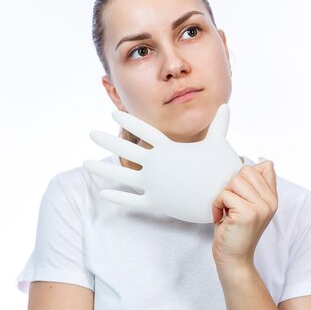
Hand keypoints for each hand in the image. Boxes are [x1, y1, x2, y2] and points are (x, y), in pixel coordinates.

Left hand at [83, 104, 242, 222]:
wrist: (225, 199)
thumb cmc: (222, 170)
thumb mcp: (219, 144)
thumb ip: (219, 126)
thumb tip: (226, 106)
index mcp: (168, 149)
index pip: (143, 130)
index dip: (128, 121)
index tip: (113, 114)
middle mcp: (156, 165)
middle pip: (125, 149)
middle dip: (107, 141)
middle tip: (92, 134)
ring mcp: (153, 184)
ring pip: (121, 175)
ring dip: (101, 169)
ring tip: (84, 163)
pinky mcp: (156, 203)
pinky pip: (132, 200)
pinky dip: (117, 197)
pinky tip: (103, 193)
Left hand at [212, 160, 277, 267]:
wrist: (233, 258)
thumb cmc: (235, 230)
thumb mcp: (249, 205)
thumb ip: (256, 185)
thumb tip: (263, 160)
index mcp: (272, 197)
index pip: (264, 167)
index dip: (244, 176)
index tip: (239, 192)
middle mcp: (270, 201)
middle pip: (245, 171)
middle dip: (231, 186)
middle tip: (230, 205)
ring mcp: (261, 207)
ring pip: (234, 181)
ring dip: (223, 196)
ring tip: (226, 211)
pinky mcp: (247, 213)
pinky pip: (224, 195)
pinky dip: (217, 206)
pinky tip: (221, 218)